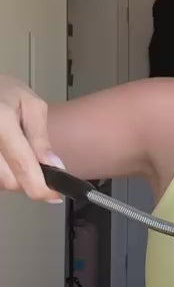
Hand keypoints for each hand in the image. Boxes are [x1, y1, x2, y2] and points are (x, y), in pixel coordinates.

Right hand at [0, 75, 63, 201]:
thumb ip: (40, 138)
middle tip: (38, 166)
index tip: (55, 195)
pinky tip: (7, 157)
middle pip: (9, 181)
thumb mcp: (30, 105)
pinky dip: (4, 171)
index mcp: (1, 123)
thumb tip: (55, 167)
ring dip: (14, 176)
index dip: (41, 187)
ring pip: (0, 182)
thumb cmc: (2, 91)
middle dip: (28, 179)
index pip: (22, 164)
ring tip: (17, 153)